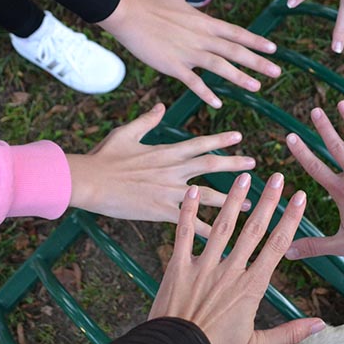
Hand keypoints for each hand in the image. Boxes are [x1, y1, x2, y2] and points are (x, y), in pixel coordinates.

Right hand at [66, 103, 254, 234]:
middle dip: (234, 165)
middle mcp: (172, 170)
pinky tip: (221, 237)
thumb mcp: (127, 132)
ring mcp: (168, 192)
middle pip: (210, 165)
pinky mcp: (160, 211)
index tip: (239, 136)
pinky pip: (189, 222)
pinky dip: (206, 230)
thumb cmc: (104, 156)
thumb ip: (147, 120)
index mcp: (166, 152)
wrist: (90, 181)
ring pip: (207, 196)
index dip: (220, 140)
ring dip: (229, 200)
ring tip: (248, 204)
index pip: (199, 143)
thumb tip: (161, 106)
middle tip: (254, 166)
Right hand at [98, 0, 281, 107]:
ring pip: (220, 66)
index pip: (236, 33)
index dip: (256, 42)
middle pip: (235, 50)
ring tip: (257, 87)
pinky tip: (218, 103)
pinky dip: (206, 93)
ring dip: (239, 77)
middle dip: (258, 62)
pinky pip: (193, 81)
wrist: (126, 10)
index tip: (273, 49)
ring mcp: (188, 52)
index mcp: (204, 22)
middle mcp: (201, 37)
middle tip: (277, 72)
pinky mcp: (172, 65)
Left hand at [148, 173, 324, 343]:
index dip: (290, 219)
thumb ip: (289, 334)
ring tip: (244, 176)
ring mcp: (202, 267)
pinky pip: (183, 234)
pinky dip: (186, 211)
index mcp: (250, 289)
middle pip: (253, 229)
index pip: (276, 247)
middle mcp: (229, 272)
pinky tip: (191, 191)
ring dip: (234, 200)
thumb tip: (320, 325)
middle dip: (268, 201)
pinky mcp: (177, 268)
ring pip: (222, 226)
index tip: (299, 198)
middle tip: (278, 177)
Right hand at [284, 100, 343, 258]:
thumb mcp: (342, 244)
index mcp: (342, 191)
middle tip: (314, 110)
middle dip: (324, 128)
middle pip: (337, 147)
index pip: (316, 168)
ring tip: (343, 103)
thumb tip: (286, 252)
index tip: (290, 136)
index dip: (301, 152)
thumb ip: (314, 246)